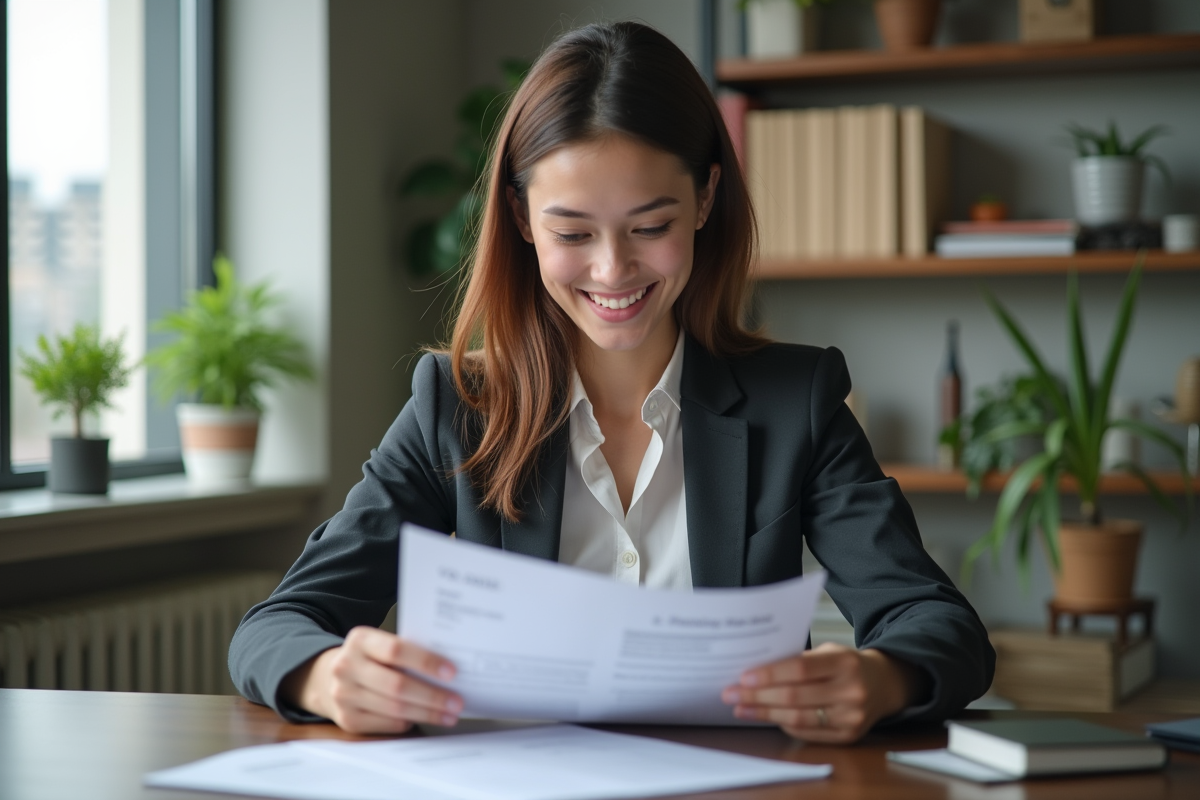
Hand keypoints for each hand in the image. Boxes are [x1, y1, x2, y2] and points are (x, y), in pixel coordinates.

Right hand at [281, 626, 462, 733]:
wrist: (326, 677)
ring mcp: (344, 695)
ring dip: (427, 713)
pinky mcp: (347, 719)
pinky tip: (425, 719)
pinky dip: (409, 722)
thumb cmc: (368, 658)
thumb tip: (448, 669)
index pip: (396, 650)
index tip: (452, 672)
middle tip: (457, 702)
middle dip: (432, 696)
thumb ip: (405, 650)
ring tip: (449, 714)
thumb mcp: (378, 644)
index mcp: (360, 640)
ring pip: (394, 708)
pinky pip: (386, 724)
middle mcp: (347, 666)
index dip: (426, 662)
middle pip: (397, 685)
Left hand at [720, 643, 922, 743]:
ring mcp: (851, 717)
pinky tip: (767, 717)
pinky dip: (784, 724)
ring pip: (798, 718)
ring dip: (764, 714)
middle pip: (794, 697)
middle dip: (757, 697)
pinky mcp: (848, 736)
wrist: (885, 684)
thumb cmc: (848, 664)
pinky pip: (808, 732)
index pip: (799, 669)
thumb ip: (799, 661)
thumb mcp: (829, 651)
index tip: (743, 677)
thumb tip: (756, 672)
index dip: (769, 675)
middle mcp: (851, 691)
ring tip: (741, 708)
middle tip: (731, 694)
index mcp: (845, 662)